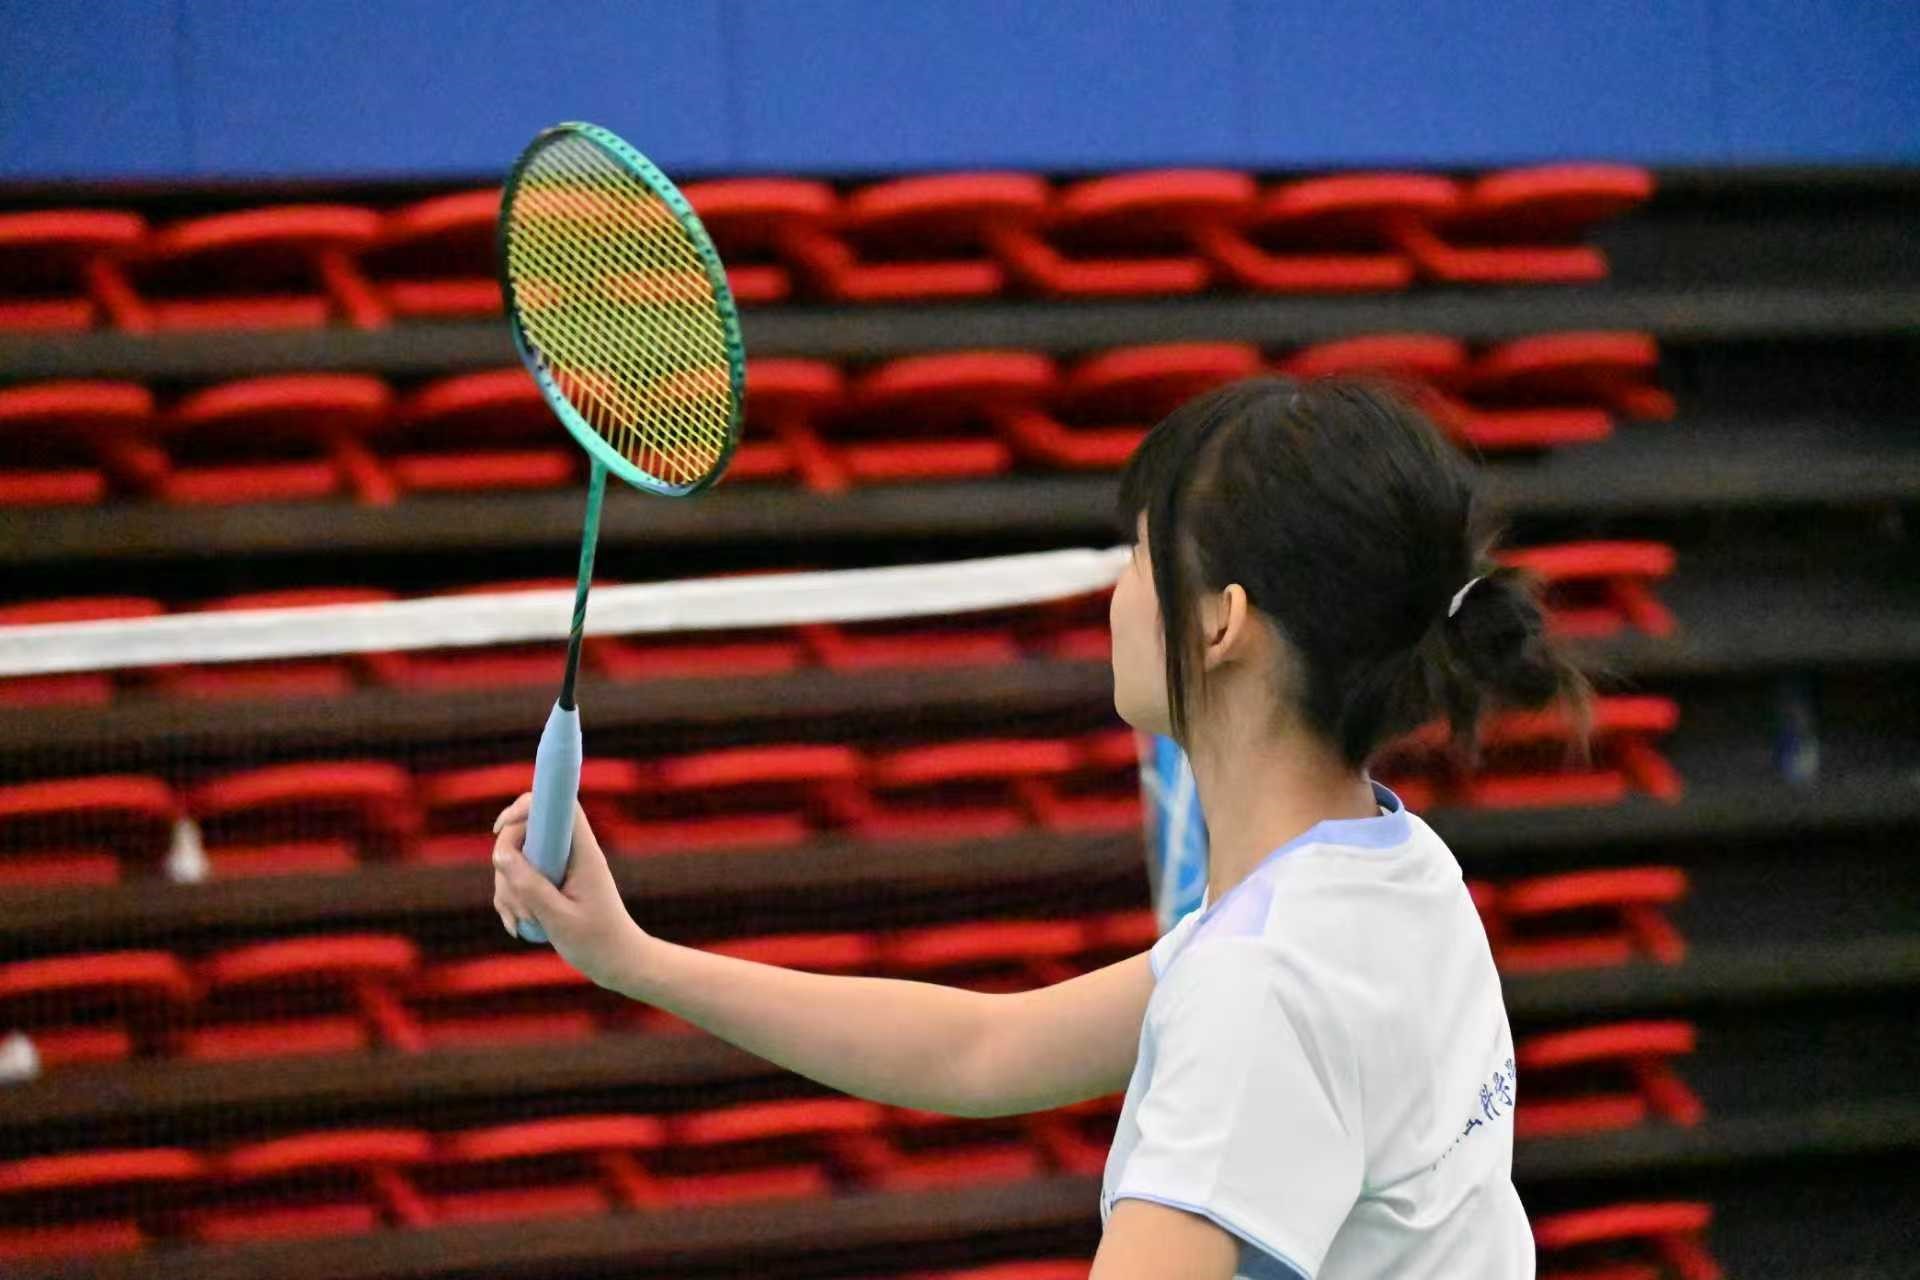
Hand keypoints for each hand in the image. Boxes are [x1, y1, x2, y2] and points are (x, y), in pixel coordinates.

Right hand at [491, 793, 648, 990]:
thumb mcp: (559, 917)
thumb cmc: (596, 941)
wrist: (617, 962)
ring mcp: (558, 869)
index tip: (500, 829)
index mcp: (583, 853)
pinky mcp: (549, 884)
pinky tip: (518, 927)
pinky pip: (517, 881)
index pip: (558, 806)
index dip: (527, 807)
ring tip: (524, 922)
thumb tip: (500, 854)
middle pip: (526, 834)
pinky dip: (511, 902)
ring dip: (508, 891)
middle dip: (508, 866)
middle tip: (518, 902)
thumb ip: (530, 887)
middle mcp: (570, 854)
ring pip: (516, 861)